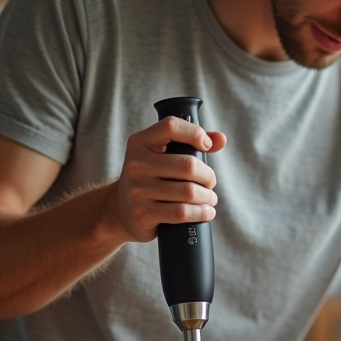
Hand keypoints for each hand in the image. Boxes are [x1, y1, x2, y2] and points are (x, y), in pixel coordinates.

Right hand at [111, 117, 226, 242]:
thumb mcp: (160, 156)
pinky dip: (201, 213)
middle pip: (188, 165)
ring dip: (208, 197)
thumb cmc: (150, 178)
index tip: (206, 145)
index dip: (194, 133)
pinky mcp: (144, 214)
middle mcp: (135, 164)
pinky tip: (206, 212)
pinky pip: (182, 212)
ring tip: (210, 199)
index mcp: (139, 143)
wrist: (119, 210)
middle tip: (210, 182)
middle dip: (208, 176)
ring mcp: (138, 190)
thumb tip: (220, 138)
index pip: (170, 127)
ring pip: (189, 192)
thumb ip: (190, 144)